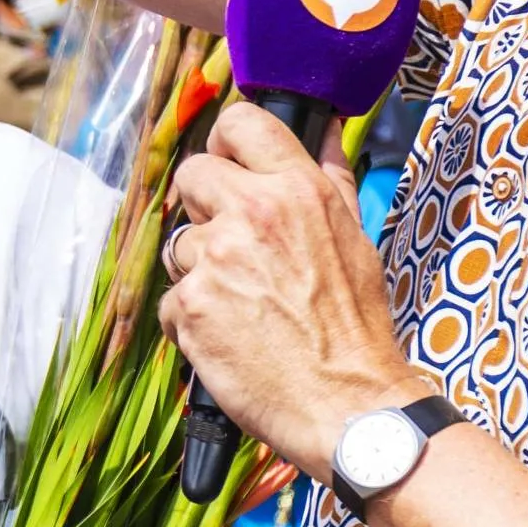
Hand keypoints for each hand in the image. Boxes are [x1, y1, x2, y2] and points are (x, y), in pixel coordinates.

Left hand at [160, 99, 424, 470]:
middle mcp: (254, 214)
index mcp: (299, 191)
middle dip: (206, 206)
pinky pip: (171, 297)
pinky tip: (229, 335)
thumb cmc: (355, 326)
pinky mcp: (190, 304)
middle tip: (236, 246)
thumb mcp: (355, 237)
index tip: (228, 162)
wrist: (348, 404)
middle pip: (192, 174)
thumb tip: (323, 126)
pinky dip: (192, 318)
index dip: (227, 141)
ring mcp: (217, 258)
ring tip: (243, 303)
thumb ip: (329, 177)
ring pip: (179, 242)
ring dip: (199, 270)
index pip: (241, 122)